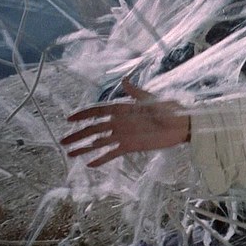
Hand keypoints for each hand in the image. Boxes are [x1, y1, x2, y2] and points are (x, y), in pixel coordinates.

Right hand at [61, 78, 190, 166]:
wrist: (182, 126)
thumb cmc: (169, 109)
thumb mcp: (152, 100)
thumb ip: (137, 93)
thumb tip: (124, 80)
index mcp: (122, 109)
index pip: (98, 111)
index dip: (84, 114)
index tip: (69, 118)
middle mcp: (119, 122)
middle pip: (94, 128)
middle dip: (78, 134)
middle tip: (62, 141)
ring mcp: (123, 135)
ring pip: (99, 142)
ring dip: (85, 147)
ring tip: (70, 153)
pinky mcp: (130, 147)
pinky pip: (113, 153)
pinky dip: (102, 159)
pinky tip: (90, 164)